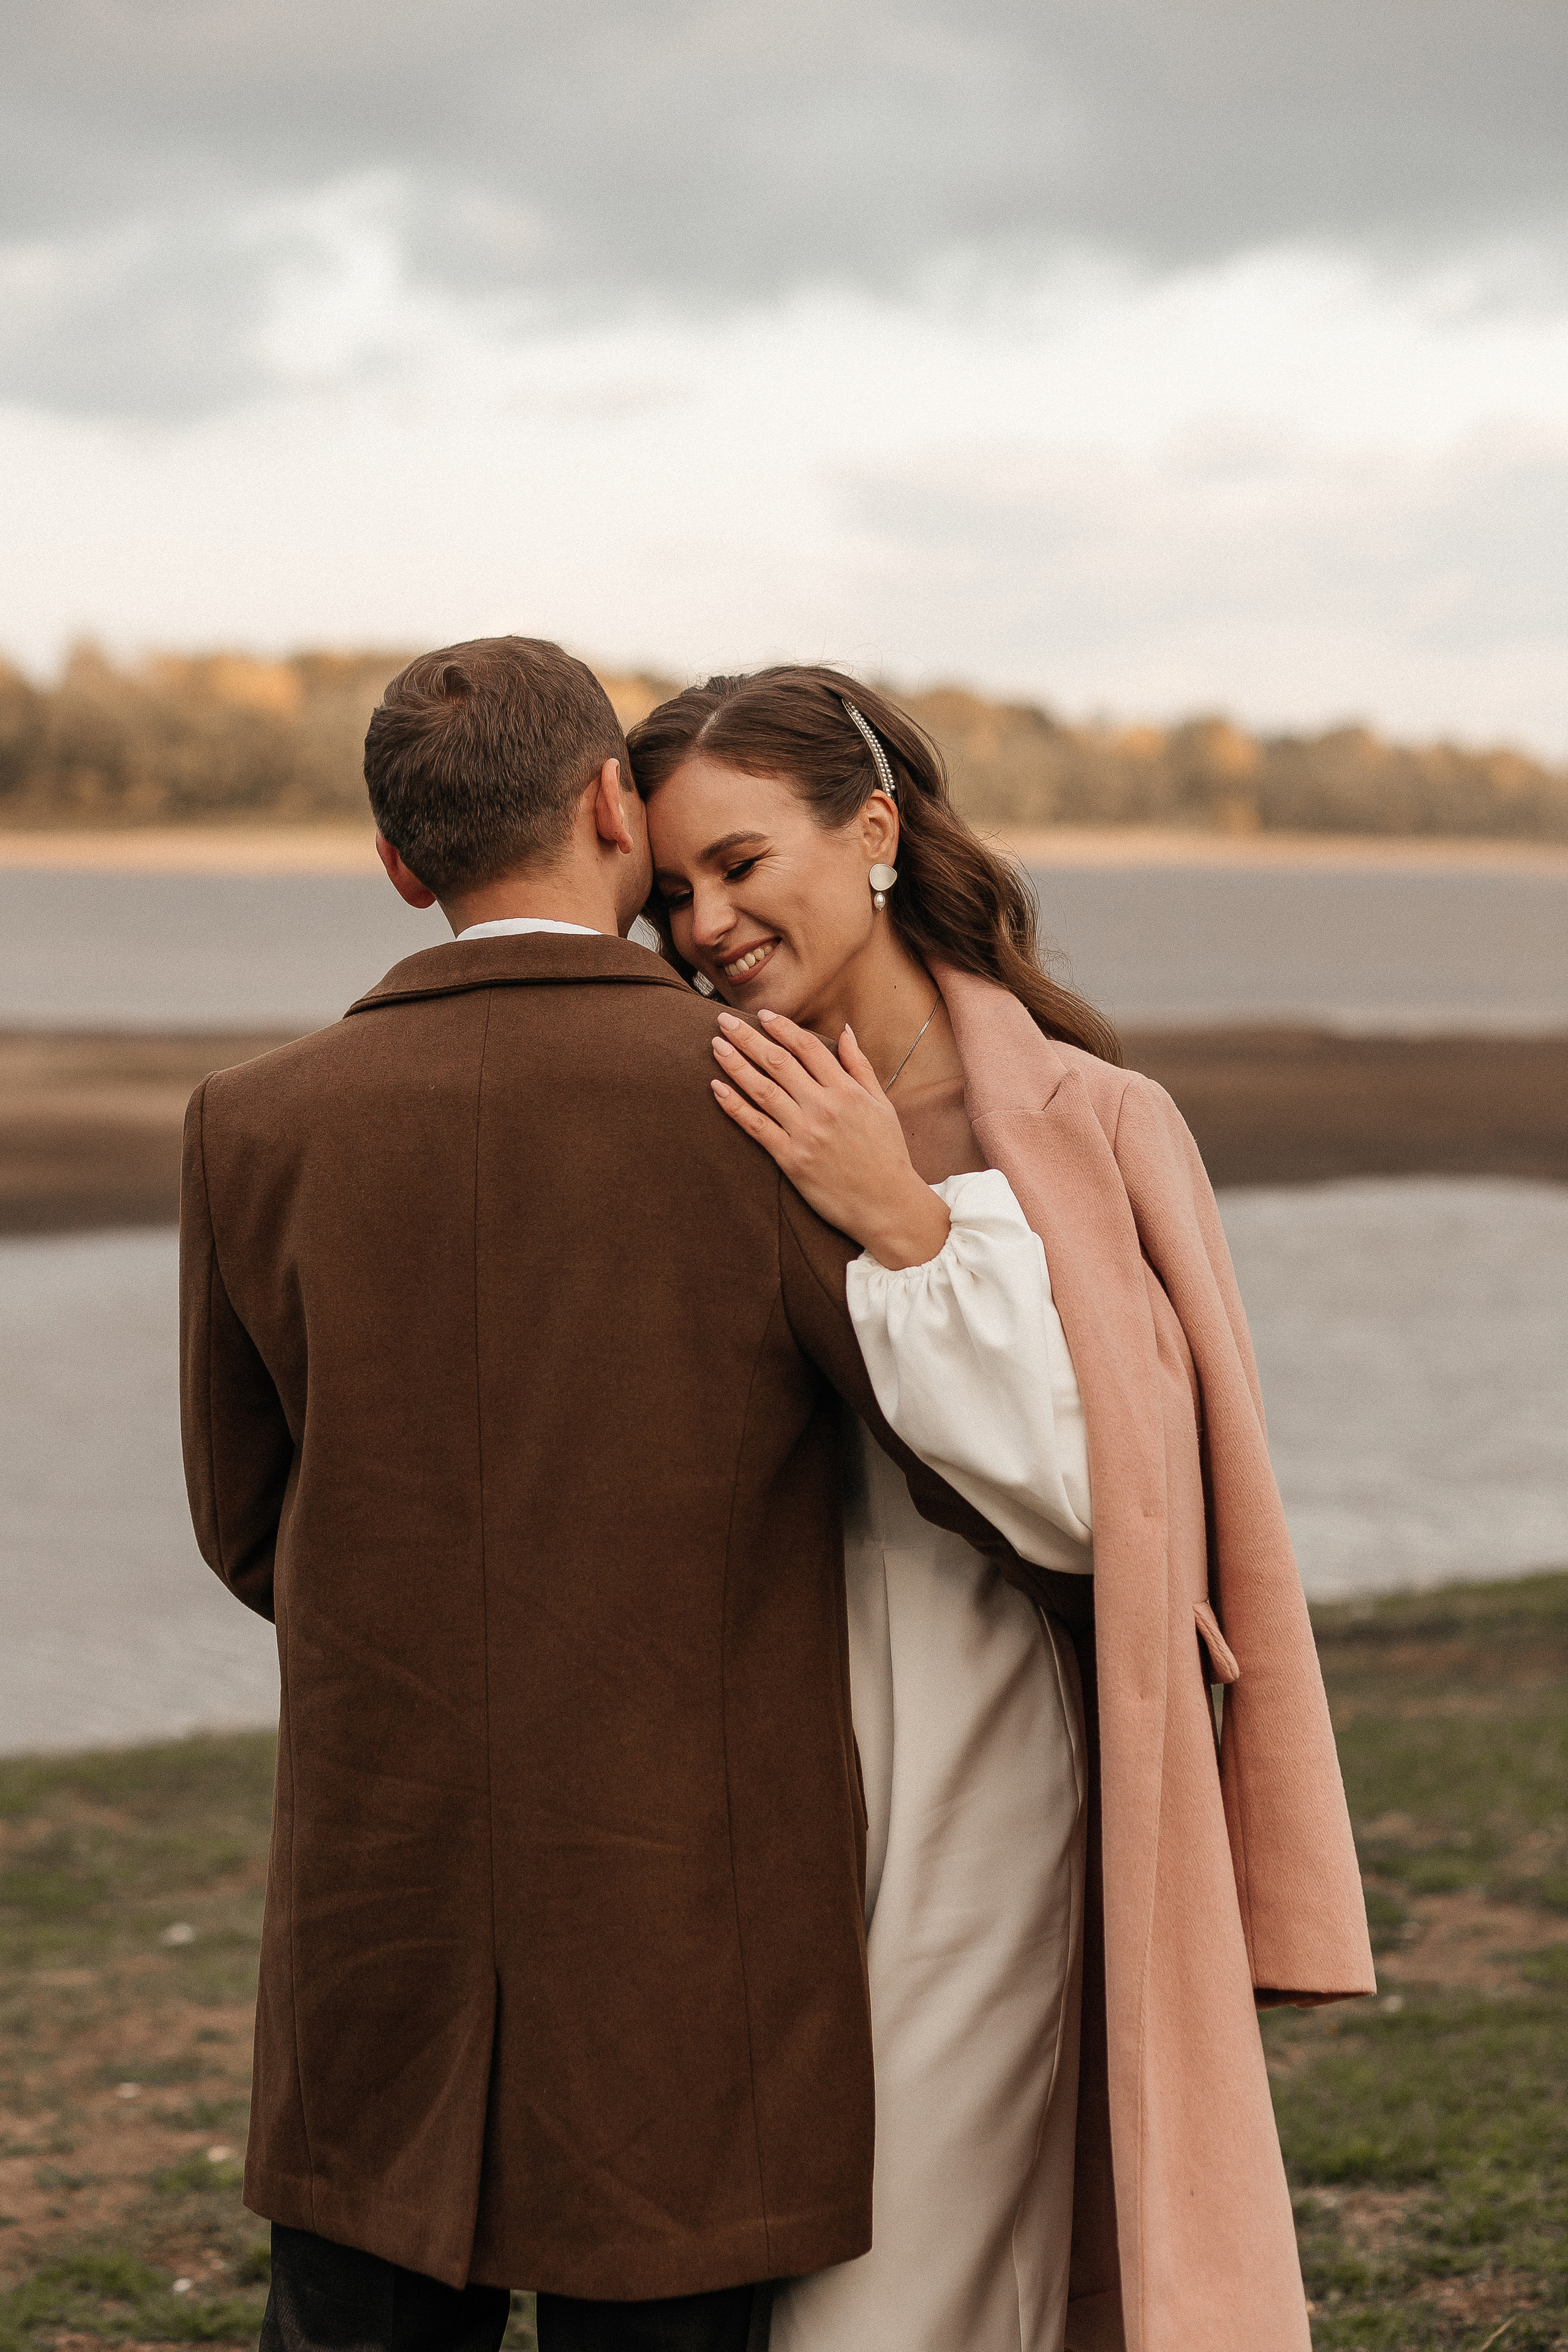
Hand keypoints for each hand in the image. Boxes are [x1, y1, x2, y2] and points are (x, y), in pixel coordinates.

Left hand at [710, 1009, 950, 1268]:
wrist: (887, 1204)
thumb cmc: (887, 1154)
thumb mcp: (881, 1104)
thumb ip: (860, 1066)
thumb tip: (846, 1031)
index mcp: (846, 1090)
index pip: (807, 1048)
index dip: (781, 1028)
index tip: (762, 1015)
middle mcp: (824, 1107)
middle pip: (778, 1062)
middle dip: (748, 1038)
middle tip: (723, 1021)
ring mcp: (805, 1132)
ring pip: (762, 1090)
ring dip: (735, 1064)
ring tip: (716, 1046)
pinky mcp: (791, 1158)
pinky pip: (756, 1126)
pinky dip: (734, 1105)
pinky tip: (717, 1088)